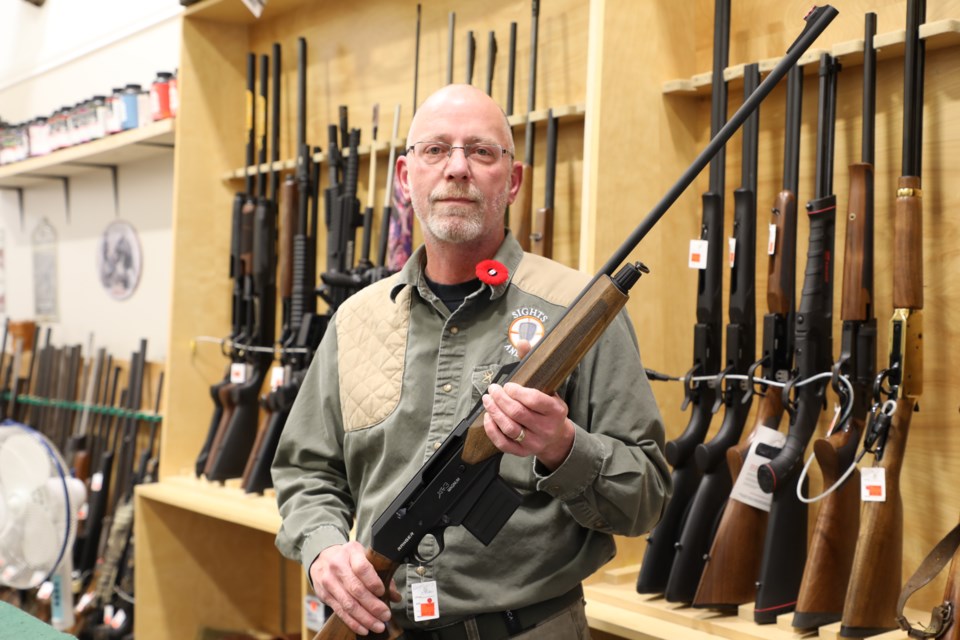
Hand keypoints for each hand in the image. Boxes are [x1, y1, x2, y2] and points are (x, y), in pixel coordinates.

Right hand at [309, 541, 400, 634]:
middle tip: (385, 615)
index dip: (373, 582)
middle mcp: (338, 566)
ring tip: (378, 625)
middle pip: (356, 589)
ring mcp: (329, 581)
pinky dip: (353, 622)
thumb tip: (394, 596)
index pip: (362, 568)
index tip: (382, 592)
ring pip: (348, 604)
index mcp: (351, 552)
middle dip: (373, 606)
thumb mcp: (364, 557)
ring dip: (365, 618)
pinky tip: (364, 628)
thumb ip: (380, 574)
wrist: (322, 559)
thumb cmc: (348, 558)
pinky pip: (340, 612)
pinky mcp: (325, 595)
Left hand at [481, 340, 574, 469]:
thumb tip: (522, 341)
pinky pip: (503, 443)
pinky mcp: (522, 453)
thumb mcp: (547, 387)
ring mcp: (535, 442)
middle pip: (518, 413)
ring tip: (487, 400)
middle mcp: (547, 428)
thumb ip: (533, 363)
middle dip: (501, 399)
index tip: (508, 385)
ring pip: (510, 428)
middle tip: (492, 390)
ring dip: (494, 412)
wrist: (556, 437)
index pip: (534, 400)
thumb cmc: (548, 408)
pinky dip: (492, 430)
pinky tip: (488, 417)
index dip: (516, 391)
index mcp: (556, 410)